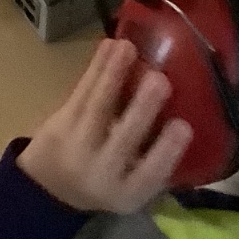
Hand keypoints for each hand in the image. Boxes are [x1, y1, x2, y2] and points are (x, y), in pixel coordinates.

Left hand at [16, 38, 192, 212]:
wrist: (50, 188)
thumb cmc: (106, 179)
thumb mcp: (132, 185)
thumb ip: (156, 162)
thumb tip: (189, 117)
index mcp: (128, 193)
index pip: (150, 175)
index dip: (167, 151)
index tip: (184, 126)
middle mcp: (101, 173)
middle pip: (122, 140)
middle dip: (141, 109)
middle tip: (160, 80)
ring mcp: (77, 147)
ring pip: (97, 107)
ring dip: (113, 74)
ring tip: (128, 47)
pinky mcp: (59, 124)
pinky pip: (80, 92)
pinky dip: (95, 68)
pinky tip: (109, 45)